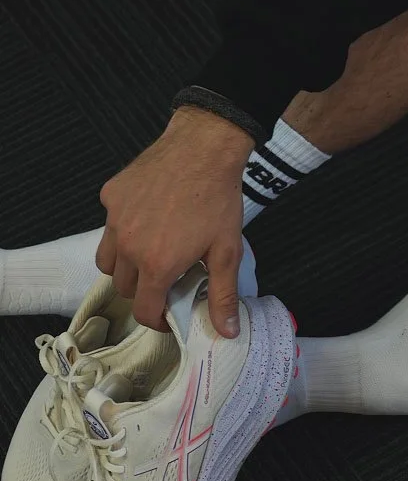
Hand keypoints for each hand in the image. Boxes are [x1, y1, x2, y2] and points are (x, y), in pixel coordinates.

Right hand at [96, 106, 253, 336]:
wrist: (203, 148)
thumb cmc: (218, 200)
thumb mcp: (227, 252)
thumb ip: (222, 295)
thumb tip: (227, 331)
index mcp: (156, 265)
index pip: (142, 310)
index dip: (156, 320)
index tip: (167, 316)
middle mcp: (128, 245)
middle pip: (122, 288)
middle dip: (142, 293)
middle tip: (165, 283)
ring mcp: (115, 218)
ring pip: (107, 260)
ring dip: (125, 267)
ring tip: (150, 257)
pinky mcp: (110, 195)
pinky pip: (108, 224)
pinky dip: (122, 230)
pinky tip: (148, 220)